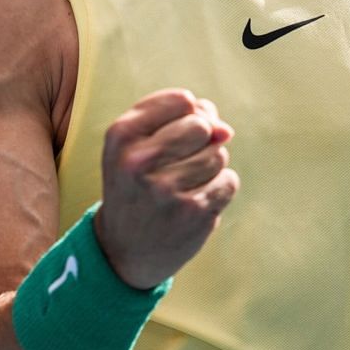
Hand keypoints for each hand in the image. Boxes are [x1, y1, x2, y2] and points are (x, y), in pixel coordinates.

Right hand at [94, 89, 238, 289]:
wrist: (124, 249)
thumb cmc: (138, 184)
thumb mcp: (140, 145)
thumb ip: (183, 119)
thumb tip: (225, 130)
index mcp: (121, 136)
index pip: (182, 100)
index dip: (188, 114)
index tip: (169, 136)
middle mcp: (138, 161)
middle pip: (203, 126)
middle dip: (202, 140)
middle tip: (176, 164)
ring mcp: (166, 190)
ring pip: (218, 154)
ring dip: (209, 168)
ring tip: (180, 186)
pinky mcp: (192, 213)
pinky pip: (228, 181)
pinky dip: (218, 190)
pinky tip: (193, 203)